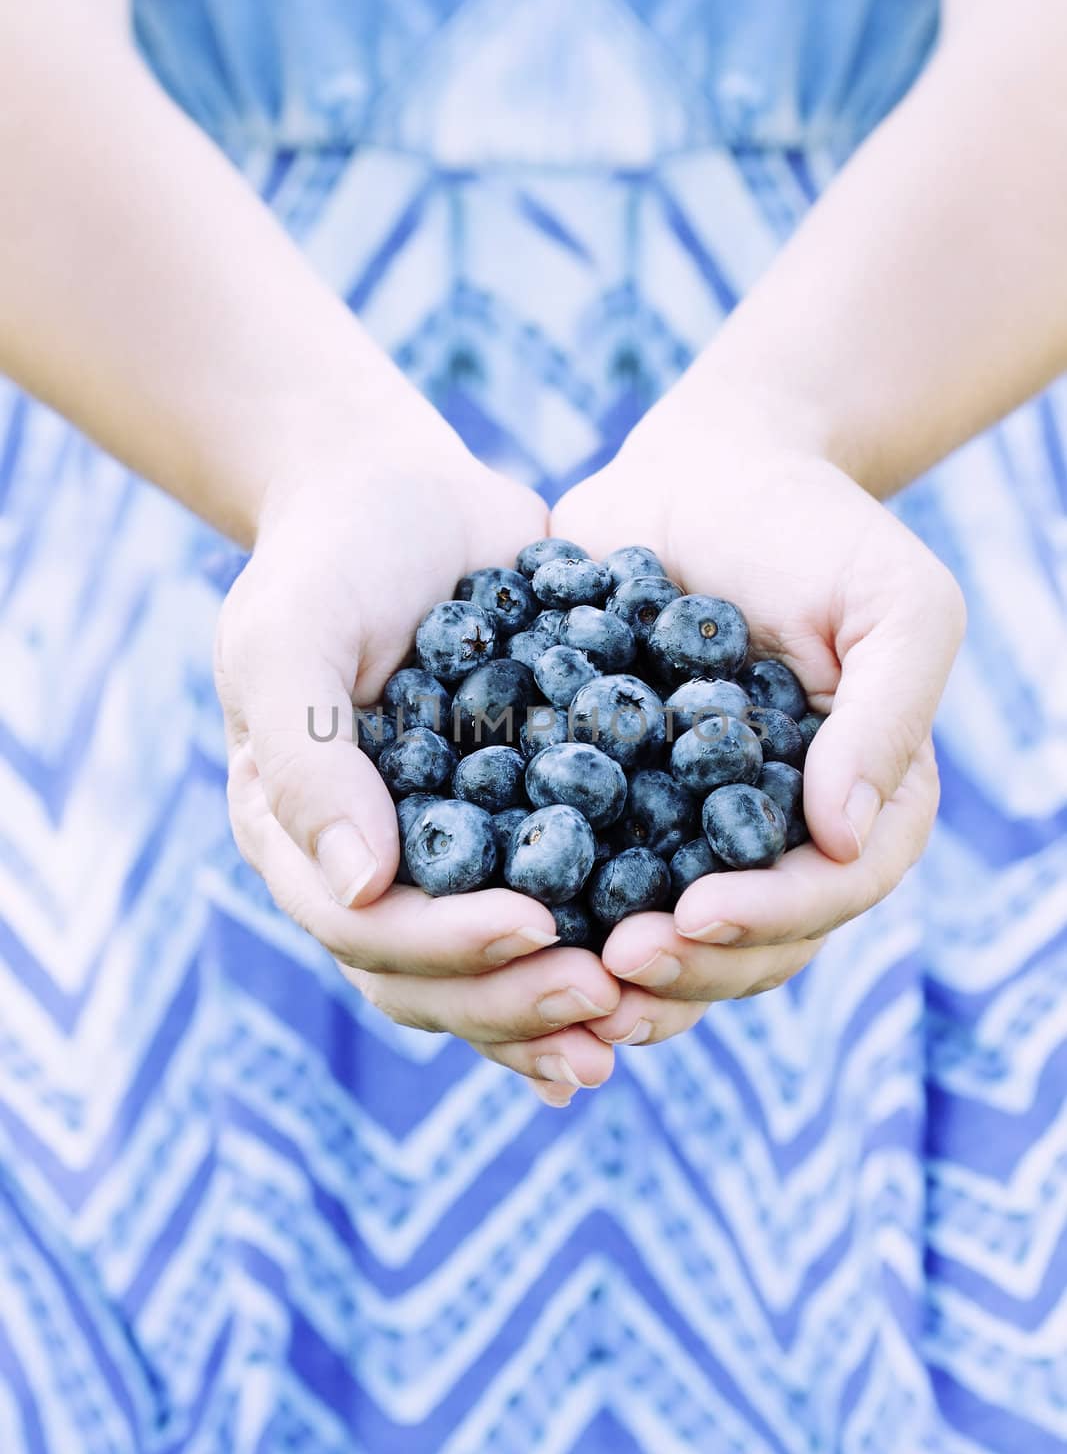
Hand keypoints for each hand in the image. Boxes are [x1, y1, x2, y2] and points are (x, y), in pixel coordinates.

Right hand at [214, 372, 620, 1100]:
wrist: (404, 499)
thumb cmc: (331, 558)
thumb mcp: (291, 635)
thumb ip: (306, 757)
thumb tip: (360, 886)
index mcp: (299, 840)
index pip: (368, 929)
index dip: (449, 945)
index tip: (537, 926)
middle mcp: (369, 869)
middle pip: (433, 979)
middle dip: (514, 1000)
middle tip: (603, 1000)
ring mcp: (444, 856)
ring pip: (491, 967)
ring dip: (556, 1005)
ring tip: (634, 1017)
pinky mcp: (516, 827)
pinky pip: (554, 906)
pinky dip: (598, 943)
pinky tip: (666, 969)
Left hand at [546, 374, 965, 1058]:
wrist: (700, 472)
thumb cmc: (812, 526)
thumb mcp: (893, 599)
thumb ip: (887, 713)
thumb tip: (842, 833)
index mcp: (860, 805)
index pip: (829, 891)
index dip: (767, 919)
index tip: (694, 916)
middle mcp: (780, 839)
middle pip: (748, 944)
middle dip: (687, 968)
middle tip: (613, 967)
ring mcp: (693, 833)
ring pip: (671, 939)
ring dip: (621, 974)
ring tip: (561, 981)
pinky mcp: (615, 810)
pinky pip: (592, 880)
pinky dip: (558, 914)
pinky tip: (503, 924)